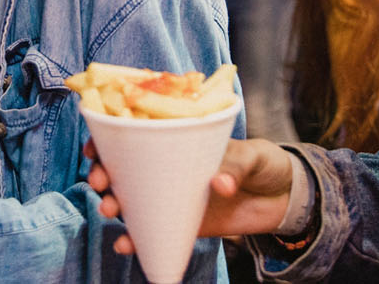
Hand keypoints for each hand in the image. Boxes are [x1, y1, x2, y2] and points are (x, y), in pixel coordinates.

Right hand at [86, 138, 293, 252]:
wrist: (284, 200)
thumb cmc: (265, 164)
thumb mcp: (253, 156)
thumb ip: (236, 166)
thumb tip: (220, 184)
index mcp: (180, 140)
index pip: (136, 133)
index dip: (108, 138)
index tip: (95, 146)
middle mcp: (168, 168)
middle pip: (123, 168)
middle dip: (102, 173)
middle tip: (100, 182)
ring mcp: (172, 197)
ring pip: (129, 200)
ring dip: (112, 204)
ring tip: (110, 210)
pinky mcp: (181, 224)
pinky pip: (150, 232)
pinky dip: (133, 240)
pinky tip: (125, 244)